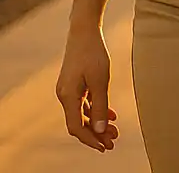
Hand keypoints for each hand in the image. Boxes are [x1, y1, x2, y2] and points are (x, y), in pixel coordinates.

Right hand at [56, 23, 118, 150]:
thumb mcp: (100, 80)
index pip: (77, 127)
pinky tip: (110, 116)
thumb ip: (100, 106)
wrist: (84, 31)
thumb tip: (98, 131)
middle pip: (79, 123)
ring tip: (114, 131)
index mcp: (68, 96)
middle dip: (96, 134)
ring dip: (97, 124)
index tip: (105, 147)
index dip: (90, 140)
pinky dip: (95, 111)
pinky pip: (84, 104)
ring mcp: (68, 90)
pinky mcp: (74, 84)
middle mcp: (64, 95)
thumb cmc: (92, 53)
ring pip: (82, 114)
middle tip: (114, 141)